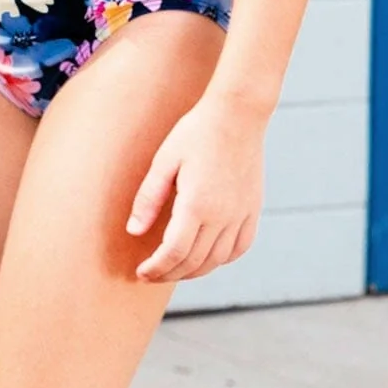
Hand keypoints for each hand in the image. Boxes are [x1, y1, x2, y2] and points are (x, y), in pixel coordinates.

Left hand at [126, 97, 265, 283]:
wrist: (238, 114)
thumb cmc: (196, 132)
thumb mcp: (164, 161)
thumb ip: (149, 199)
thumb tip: (134, 232)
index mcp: (197, 204)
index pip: (174, 253)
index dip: (156, 268)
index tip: (142, 273)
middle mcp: (222, 215)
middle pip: (194, 262)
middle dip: (169, 273)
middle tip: (152, 273)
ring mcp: (241, 214)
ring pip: (217, 260)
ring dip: (194, 271)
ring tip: (175, 268)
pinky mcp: (253, 209)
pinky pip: (240, 247)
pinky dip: (222, 259)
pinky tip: (207, 256)